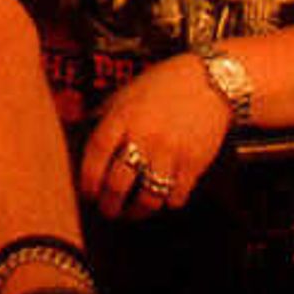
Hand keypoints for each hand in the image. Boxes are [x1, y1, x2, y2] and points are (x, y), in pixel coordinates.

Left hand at [77, 57, 234, 218]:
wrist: (211, 81)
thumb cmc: (165, 84)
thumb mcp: (128, 92)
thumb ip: (106, 115)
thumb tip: (83, 136)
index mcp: (124, 116)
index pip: (96, 154)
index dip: (88, 180)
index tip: (88, 192)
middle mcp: (145, 136)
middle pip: (118, 184)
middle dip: (108, 205)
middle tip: (107, 209)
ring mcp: (171, 152)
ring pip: (147, 198)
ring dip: (136, 212)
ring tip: (132, 212)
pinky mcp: (194, 163)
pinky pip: (176, 197)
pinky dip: (167, 202)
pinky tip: (163, 198)